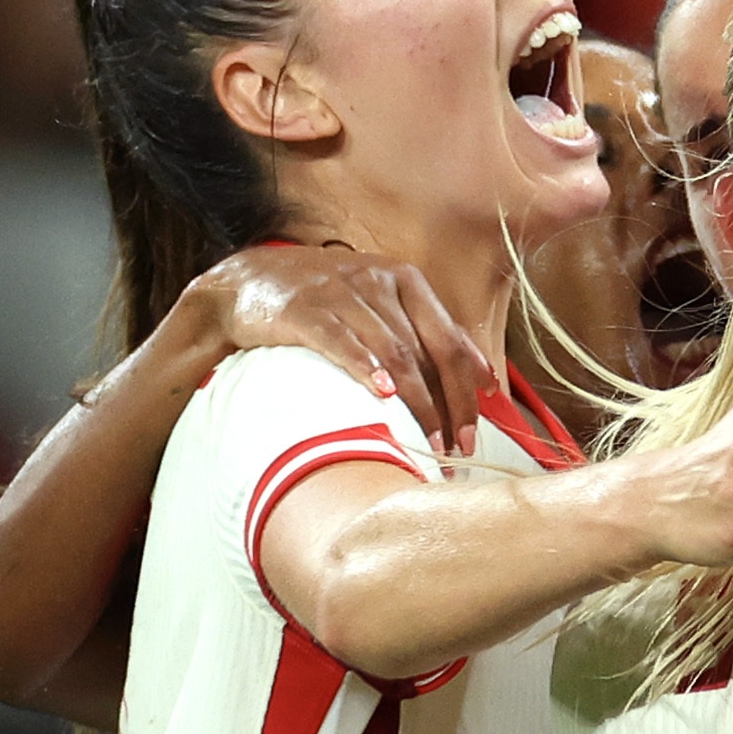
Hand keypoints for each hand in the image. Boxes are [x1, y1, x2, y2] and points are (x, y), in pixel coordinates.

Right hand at [186, 245, 490, 456]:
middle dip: (445, 409)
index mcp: (407, 281)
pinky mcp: (305, 309)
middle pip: (426, 353)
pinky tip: (381, 396)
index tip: (471, 438)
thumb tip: (485, 376)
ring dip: (414, 404)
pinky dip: (365, 368)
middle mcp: (379, 281)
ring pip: (392, 353)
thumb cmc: (326, 300)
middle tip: (452, 452)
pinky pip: (342, 341)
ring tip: (423, 444)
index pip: (450, 343)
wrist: (247, 281)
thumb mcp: (383, 305)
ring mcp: (342, 292)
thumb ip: (433, 334)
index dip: (466, 394)